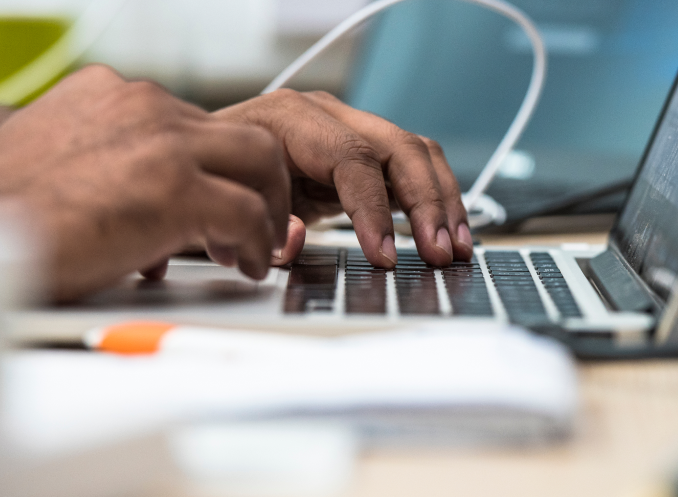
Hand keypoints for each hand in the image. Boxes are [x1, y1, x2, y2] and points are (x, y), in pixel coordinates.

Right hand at [0, 65, 290, 300]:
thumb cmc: (11, 213)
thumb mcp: (63, 165)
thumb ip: (115, 165)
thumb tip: (149, 205)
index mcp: (112, 96)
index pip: (197, 123)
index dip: (217, 170)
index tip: (220, 201)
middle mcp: (142, 105)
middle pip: (240, 134)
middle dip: (259, 183)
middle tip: (257, 222)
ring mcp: (162, 142)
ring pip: (260, 160)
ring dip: (268, 207)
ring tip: (257, 245)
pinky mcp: (174, 188)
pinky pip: (248, 213)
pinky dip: (257, 243)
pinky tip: (245, 264)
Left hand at [215, 89, 472, 267]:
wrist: (207, 160)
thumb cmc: (215, 179)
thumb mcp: (224, 203)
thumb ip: (258, 224)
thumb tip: (294, 240)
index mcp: (289, 119)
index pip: (351, 157)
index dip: (373, 209)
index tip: (385, 255)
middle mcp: (329, 116)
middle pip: (400, 147)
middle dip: (427, 203)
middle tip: (440, 252)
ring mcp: (352, 131)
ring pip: (419, 154)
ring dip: (444, 203)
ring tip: (456, 248)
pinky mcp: (366, 155)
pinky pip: (413, 170)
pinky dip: (435, 201)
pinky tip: (447, 234)